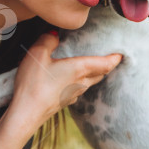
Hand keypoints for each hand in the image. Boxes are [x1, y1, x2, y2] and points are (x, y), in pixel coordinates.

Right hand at [7, 29, 122, 129]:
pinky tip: (70, 78)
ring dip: (93, 73)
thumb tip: (54, 34)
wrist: (25, 114)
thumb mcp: (37, 54)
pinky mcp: (63, 102)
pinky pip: (78, 89)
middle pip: (100, 73)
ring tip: (91, 64)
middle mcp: (80, 83)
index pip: (105, 64)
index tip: (122, 52)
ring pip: (89, 82)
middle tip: (109, 55)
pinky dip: (80, 81)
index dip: (115, 58)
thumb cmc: (34, 84)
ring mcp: (73, 95)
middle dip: (106, 65)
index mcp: (80, 69)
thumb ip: (48, 40)